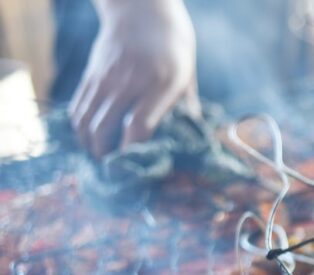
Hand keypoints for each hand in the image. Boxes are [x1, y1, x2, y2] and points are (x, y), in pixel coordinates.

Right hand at [70, 0, 197, 157]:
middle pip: (104, 129)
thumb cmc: (173, 47)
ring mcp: (104, 78)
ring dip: (90, 147)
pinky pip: (78, 108)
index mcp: (159, 85)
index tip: (137, 172)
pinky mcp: (91, 75)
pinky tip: (91, 141)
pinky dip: (81, 130)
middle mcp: (127, 82)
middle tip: (116, 173)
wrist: (142, 9)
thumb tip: (189, 145)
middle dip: (106, 158)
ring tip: (102, 161)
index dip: (133, 154)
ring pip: (85, 122)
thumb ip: (185, 110)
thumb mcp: (188, 77)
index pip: (138, 127)